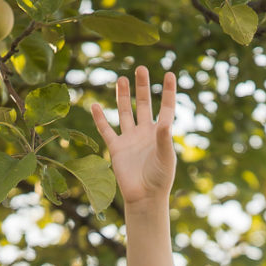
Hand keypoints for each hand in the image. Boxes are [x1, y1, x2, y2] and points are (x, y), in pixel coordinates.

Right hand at [91, 66, 176, 205]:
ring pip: (125, 113)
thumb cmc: (159, 179)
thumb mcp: (165, 157)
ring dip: (123, 97)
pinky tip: (94, 105)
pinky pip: (106, 130)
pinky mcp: (116, 149)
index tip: (170, 74)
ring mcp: (130, 140)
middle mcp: (145, 133)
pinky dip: (100, 119)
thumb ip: (164, 138)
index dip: (168, 92)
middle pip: (144, 104)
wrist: (144, 197)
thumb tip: (164, 121)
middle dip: (142, 87)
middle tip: (141, 68)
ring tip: (122, 79)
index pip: (166, 108)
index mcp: (160, 133)